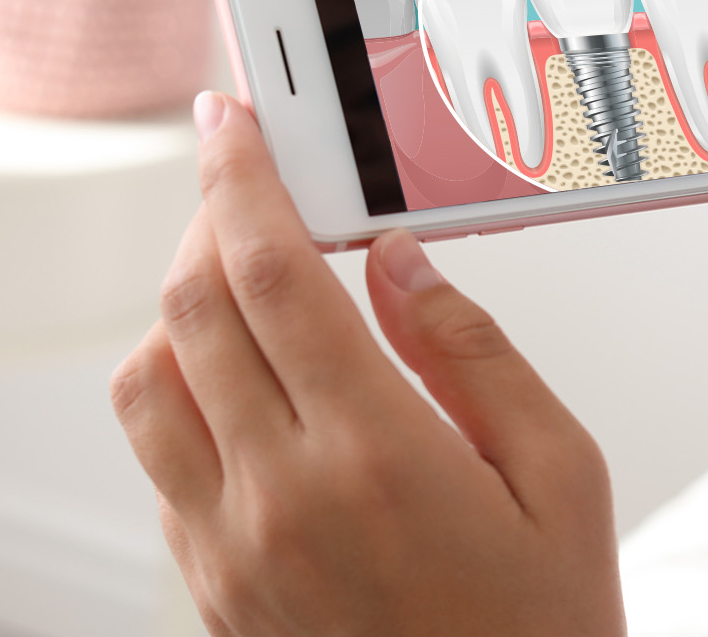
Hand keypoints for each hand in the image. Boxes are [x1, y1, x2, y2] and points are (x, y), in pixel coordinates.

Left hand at [111, 92, 622, 636]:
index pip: (268, 273)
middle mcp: (279, 498)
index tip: (233, 122)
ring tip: (250, 288)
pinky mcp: (207, 589)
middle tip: (250, 183)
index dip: (240, 177)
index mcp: (376, 454)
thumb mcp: (562, 474)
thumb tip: (398, 262)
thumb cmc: (543, 631)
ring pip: (145, 382)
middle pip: (191, 310)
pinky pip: (159, 459)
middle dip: (209, 220)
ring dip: (182, 310)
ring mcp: (228, 550)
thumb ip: (474, 351)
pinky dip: (183, 392)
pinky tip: (251, 389)